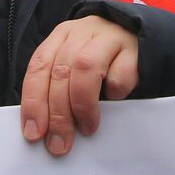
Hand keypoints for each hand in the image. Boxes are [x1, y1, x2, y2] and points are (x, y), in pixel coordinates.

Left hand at [21, 16, 138, 156]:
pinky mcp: (135, 49)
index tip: (33, 132)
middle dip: (57, 113)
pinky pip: (120, 76)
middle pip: (61, 71)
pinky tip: (114, 99)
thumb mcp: (75, 68)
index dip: (33, 102)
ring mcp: (109, 37)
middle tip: (59, 142)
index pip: (38, 67)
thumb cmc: (103, 60)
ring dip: (82, 105)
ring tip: (86, 128)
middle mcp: (82, 32)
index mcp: (61, 36)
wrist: (141, 39)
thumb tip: (44, 129)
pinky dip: (114, 94)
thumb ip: (58, 90)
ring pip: (86, 68)